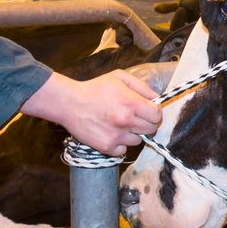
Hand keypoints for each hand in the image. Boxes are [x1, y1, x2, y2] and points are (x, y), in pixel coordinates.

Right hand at [22, 68, 161, 155]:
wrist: (69, 104)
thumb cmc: (95, 88)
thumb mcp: (119, 77)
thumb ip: (141, 86)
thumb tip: (156, 99)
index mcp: (131, 103)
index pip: (157, 115)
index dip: (154, 112)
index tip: (148, 111)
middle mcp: (126, 121)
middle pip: (151, 129)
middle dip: (145, 123)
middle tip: (134, 117)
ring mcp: (117, 136)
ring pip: (138, 140)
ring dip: (133, 133)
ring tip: (120, 124)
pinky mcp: (107, 147)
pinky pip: (124, 149)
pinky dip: (120, 144)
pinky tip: (112, 133)